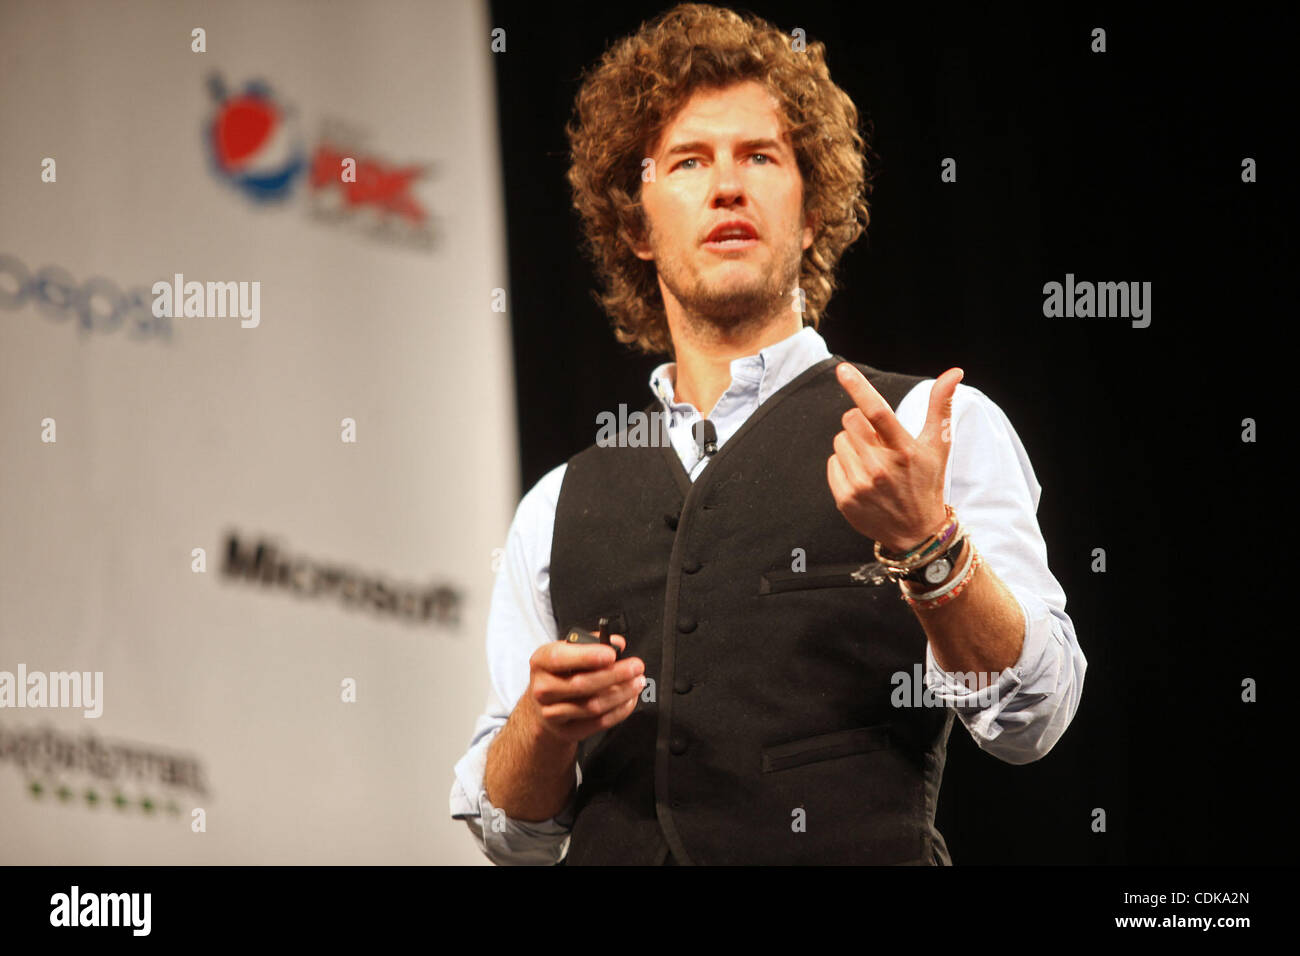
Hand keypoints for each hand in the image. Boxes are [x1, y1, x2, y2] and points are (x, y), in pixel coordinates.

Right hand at [523, 634, 644, 744]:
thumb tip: (617, 643)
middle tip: (636, 667)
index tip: (612, 654)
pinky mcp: (567, 731)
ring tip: (637, 682)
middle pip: (581, 684)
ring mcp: (552, 713)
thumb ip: (591, 643)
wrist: (542, 707)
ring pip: (592, 706)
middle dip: (614, 675)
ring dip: (621, 693)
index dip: (588, 656)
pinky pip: (598, 723)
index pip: (560, 658)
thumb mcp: (567, 651)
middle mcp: (542, 688)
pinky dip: (619, 711)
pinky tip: (629, 699)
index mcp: (541, 662)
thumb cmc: (560, 673)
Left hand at [827, 363, 962, 552]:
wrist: (916, 532)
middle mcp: (881, 468)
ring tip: (873, 462)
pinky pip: (832, 463)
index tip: (843, 369)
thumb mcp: (939, 445)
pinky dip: (843, 465)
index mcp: (905, 450)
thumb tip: (954, 372)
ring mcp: (861, 485)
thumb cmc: (927, 481)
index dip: (859, 387)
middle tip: (878, 440)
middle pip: (851, 421)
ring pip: (839, 441)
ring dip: (852, 445)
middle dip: (860, 423)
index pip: (878, 411)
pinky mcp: (845, 499)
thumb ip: (941, 406)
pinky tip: (862, 477)